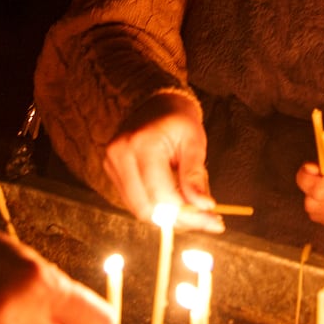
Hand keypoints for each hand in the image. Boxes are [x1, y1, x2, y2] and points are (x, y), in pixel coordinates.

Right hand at [103, 93, 221, 231]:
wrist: (156, 103)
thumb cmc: (178, 120)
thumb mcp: (194, 142)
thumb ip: (195, 175)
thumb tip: (203, 207)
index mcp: (142, 145)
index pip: (161, 195)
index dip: (187, 214)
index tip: (212, 220)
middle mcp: (120, 155)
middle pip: (146, 208)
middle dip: (178, 220)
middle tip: (205, 220)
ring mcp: (111, 163)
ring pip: (138, 209)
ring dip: (167, 217)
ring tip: (192, 210)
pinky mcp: (111, 170)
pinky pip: (133, 200)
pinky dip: (155, 207)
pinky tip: (174, 201)